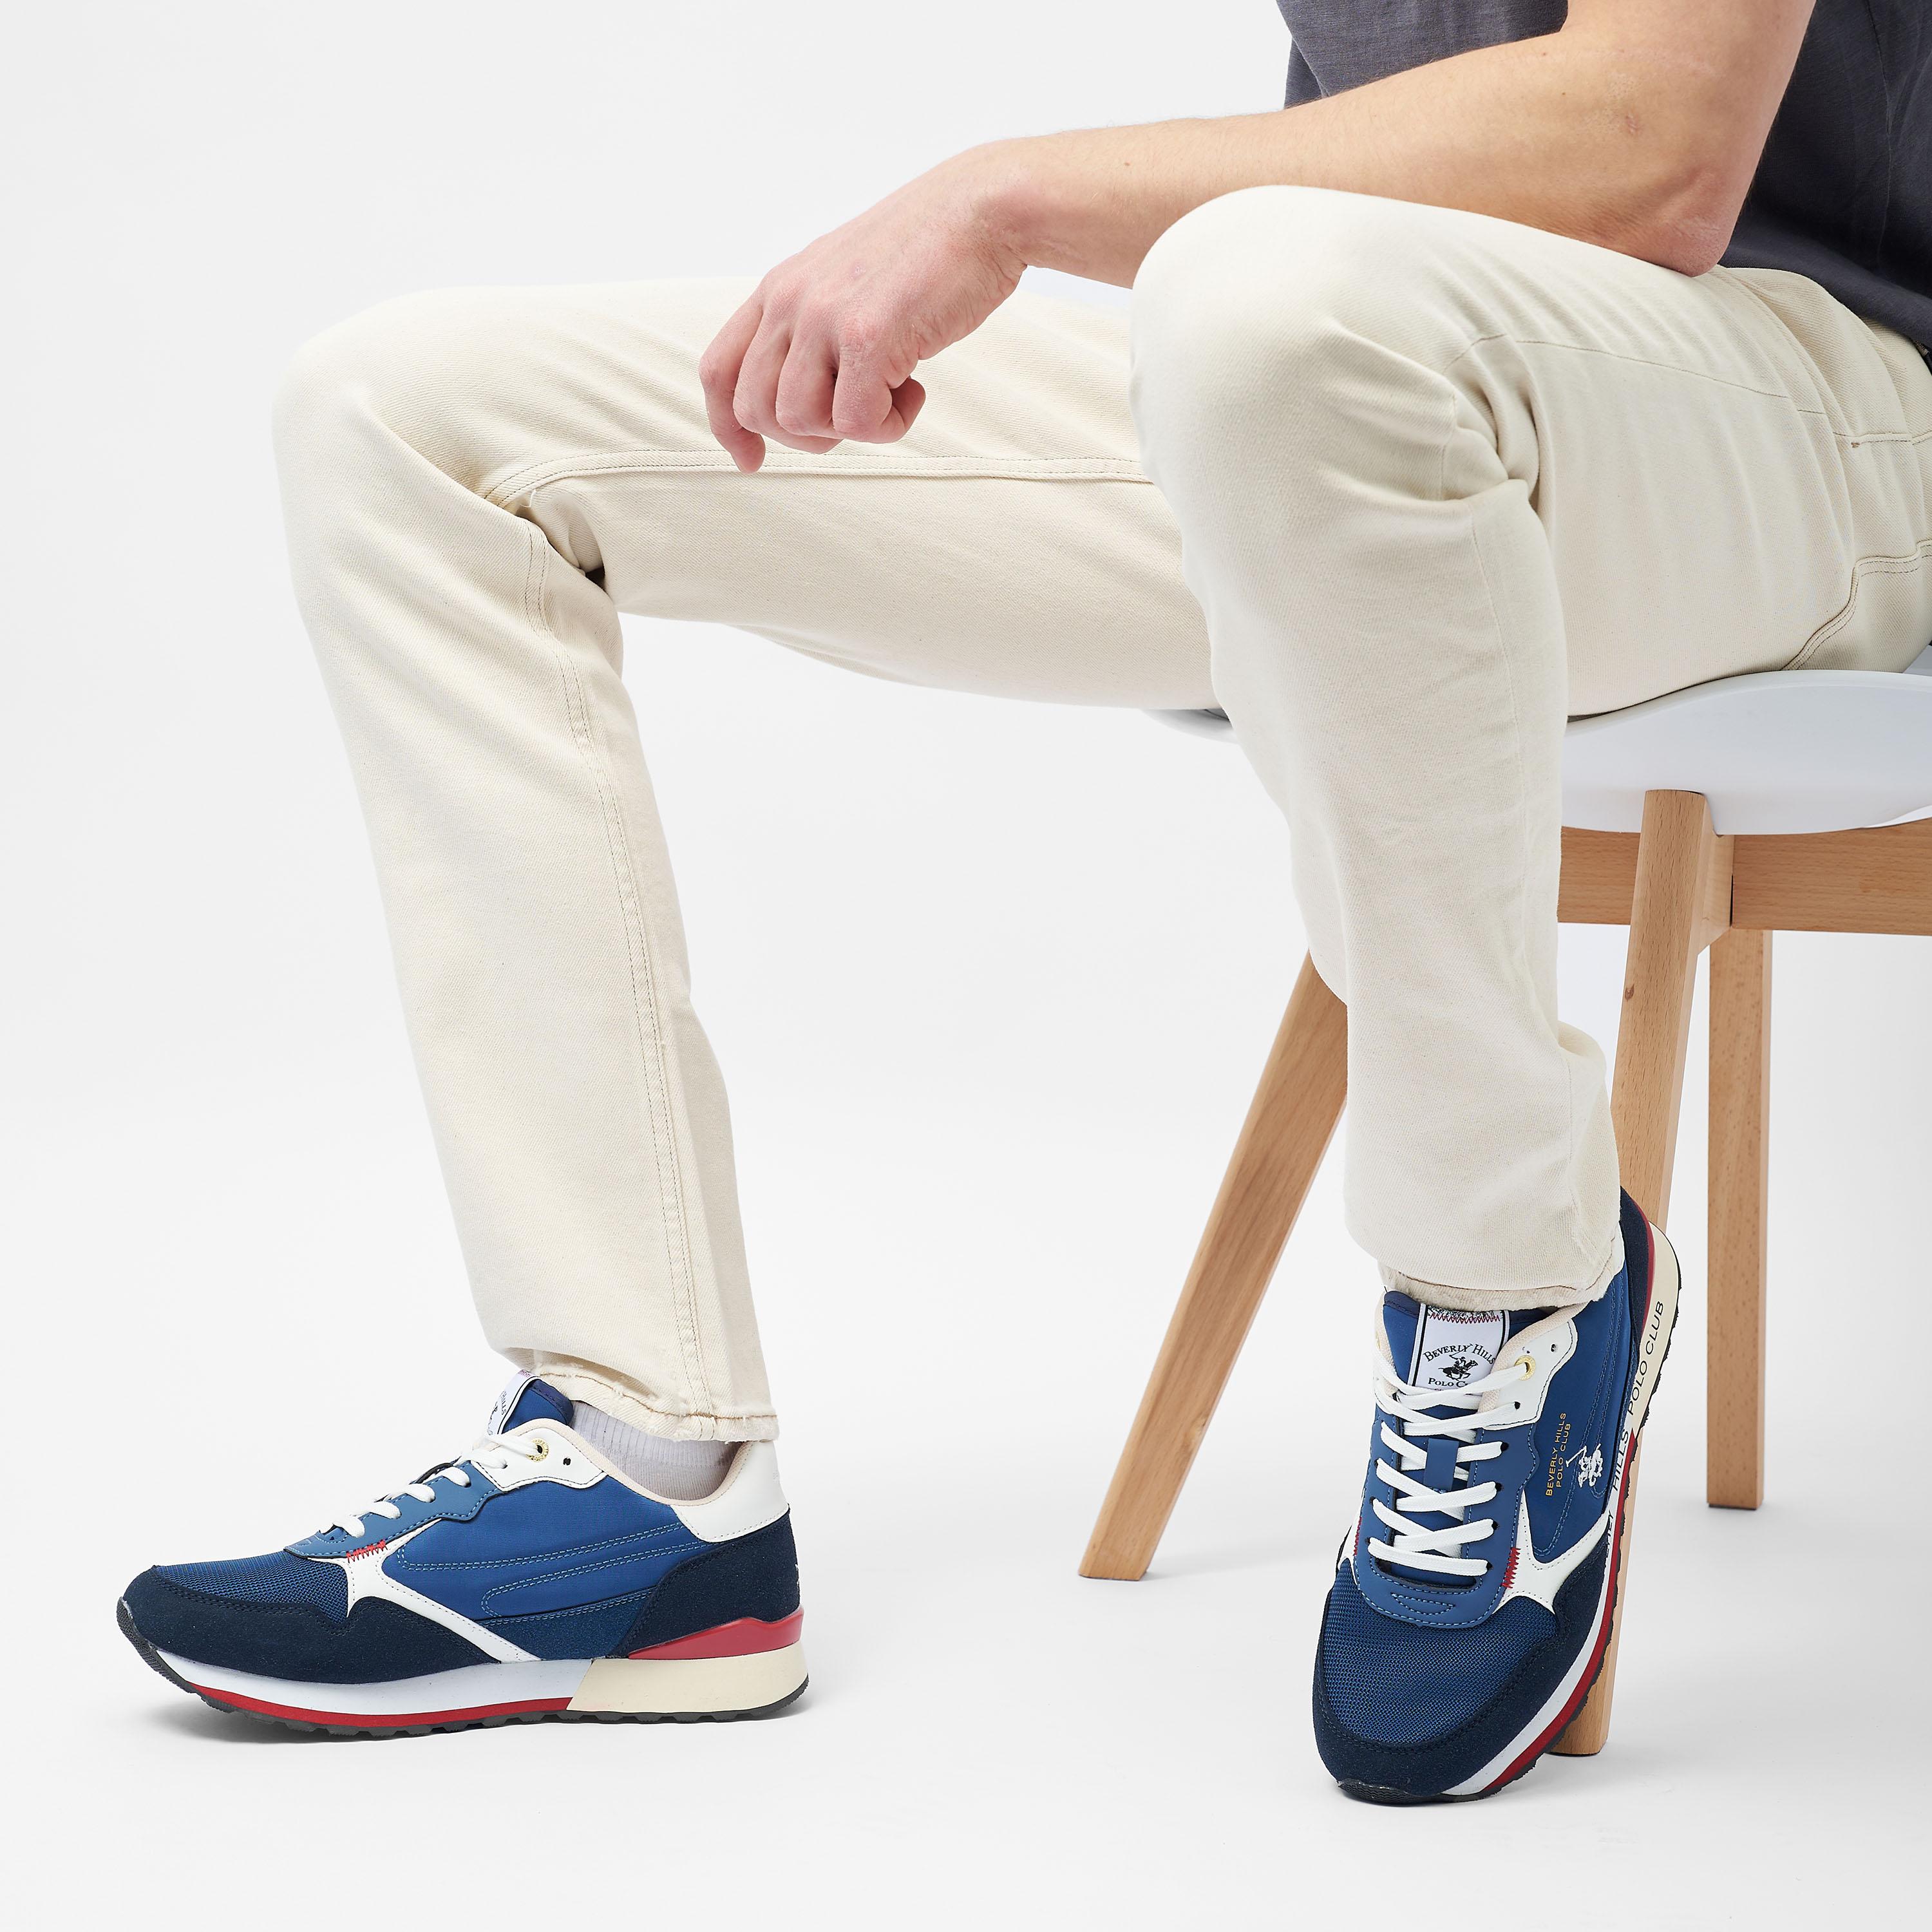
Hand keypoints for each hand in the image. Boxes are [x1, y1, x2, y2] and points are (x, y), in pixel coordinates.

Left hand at [699, 148, 1026, 472]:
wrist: (982, 209)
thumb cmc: (928, 252)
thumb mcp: (847, 282)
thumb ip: (814, 326)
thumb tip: (804, 392)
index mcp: (779, 288)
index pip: (719, 368)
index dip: (727, 425)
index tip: (750, 459)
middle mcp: (790, 300)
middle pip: (754, 409)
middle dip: (803, 435)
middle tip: (854, 417)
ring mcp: (824, 317)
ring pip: (799, 420)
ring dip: (849, 428)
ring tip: (891, 393)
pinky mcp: (867, 337)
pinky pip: (857, 424)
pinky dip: (890, 425)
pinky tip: (915, 390)